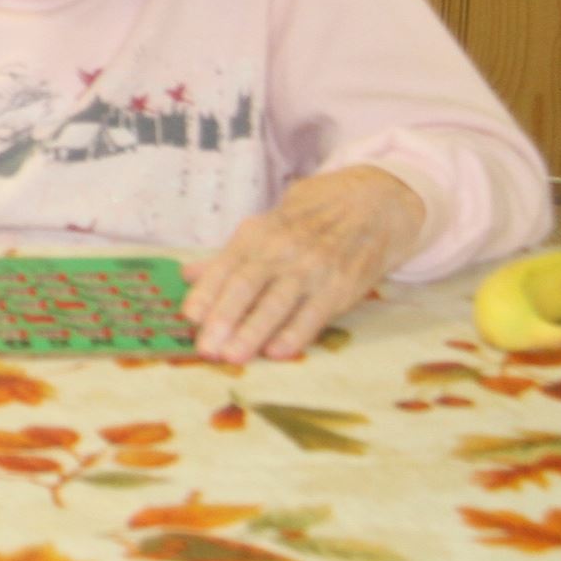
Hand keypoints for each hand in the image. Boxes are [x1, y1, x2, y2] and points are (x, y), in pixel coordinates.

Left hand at [183, 165, 427, 360]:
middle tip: (205, 347)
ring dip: (253, 331)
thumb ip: (228, 256)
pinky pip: (314, 314)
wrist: (373, 206)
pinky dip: (295, 334)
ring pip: (277, 303)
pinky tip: (277, 353)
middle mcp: (282, 248)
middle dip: (224, 318)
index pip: (225, 266)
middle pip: (246, 285)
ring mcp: (312, 268)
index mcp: (257, 233)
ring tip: (233, 355)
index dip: (206, 292)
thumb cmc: (309, 221)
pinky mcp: (341, 286)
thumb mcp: (266, 226)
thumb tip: (187, 275)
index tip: (188, 317)